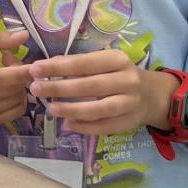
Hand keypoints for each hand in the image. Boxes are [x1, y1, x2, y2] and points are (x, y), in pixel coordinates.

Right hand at [0, 29, 33, 123]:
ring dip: (21, 86)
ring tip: (9, 75)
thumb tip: (25, 35)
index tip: (37, 65)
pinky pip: (16, 112)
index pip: (2, 77)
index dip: (22, 72)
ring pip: (17, 100)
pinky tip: (11, 89)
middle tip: (12, 61)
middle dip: (21, 74)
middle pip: (12, 89)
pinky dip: (20, 100)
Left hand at [28, 50, 175, 136]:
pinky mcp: (130, 121)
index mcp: (118, 60)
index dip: (58, 67)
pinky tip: (67, 124)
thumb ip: (78, 64)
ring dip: (72, 109)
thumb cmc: (118, 74)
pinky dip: (85, 127)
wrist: (152, 94)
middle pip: (90, 85)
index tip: (35, 69)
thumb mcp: (103, 62)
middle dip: (60, 87)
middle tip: (36, 89)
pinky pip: (105, 127)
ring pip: (99, 109)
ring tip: (51, 109)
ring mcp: (131, 102)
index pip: (84, 63)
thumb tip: (46, 66)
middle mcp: (127, 80)